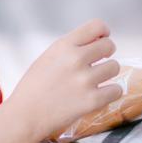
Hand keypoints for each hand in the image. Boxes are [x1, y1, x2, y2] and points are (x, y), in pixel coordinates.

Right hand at [6, 19, 122, 140]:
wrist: (24, 116)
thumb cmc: (34, 86)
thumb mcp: (49, 56)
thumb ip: (71, 47)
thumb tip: (100, 39)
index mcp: (63, 45)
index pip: (97, 26)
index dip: (103, 33)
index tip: (101, 40)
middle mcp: (75, 59)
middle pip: (109, 45)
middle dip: (107, 53)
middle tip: (99, 63)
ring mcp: (85, 80)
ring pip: (114, 67)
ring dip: (108, 74)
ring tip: (94, 81)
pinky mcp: (92, 101)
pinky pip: (116, 90)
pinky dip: (110, 93)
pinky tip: (99, 95)